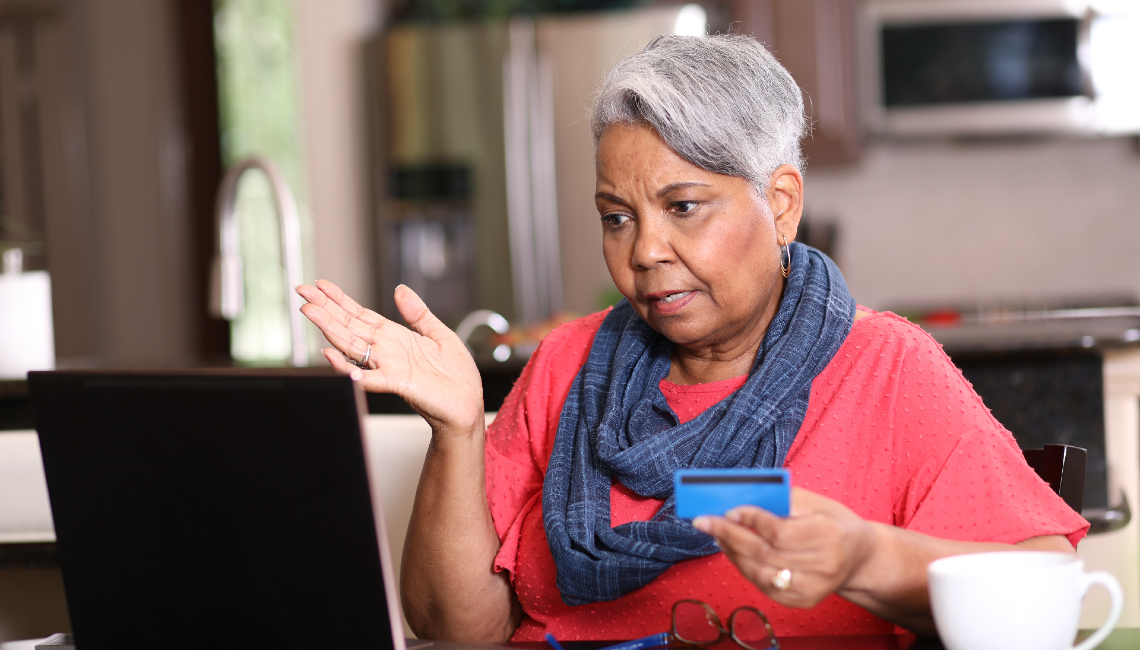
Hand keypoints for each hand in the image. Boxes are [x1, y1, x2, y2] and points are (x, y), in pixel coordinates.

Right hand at [296, 280, 483, 436]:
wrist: (467, 405)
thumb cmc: (456, 377)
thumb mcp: (440, 335)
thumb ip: (418, 313)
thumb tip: (400, 289)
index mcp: (394, 337)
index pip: (359, 315)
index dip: (339, 300)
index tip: (320, 285)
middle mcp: (386, 351)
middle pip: (348, 326)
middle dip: (325, 309)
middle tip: (302, 293)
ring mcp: (388, 366)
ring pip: (351, 346)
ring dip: (329, 329)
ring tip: (310, 313)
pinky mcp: (398, 383)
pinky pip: (369, 377)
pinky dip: (350, 369)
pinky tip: (333, 358)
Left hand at [692, 487, 874, 608]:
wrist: (860, 558)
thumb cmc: (833, 522)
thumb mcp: (816, 502)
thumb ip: (781, 499)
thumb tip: (740, 496)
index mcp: (830, 536)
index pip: (781, 533)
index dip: (751, 521)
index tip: (728, 509)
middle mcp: (823, 566)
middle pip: (765, 554)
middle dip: (729, 535)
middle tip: (704, 521)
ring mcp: (813, 589)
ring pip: (759, 573)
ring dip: (731, 552)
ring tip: (715, 534)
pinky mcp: (802, 601)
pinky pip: (763, 586)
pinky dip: (743, 567)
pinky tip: (732, 550)